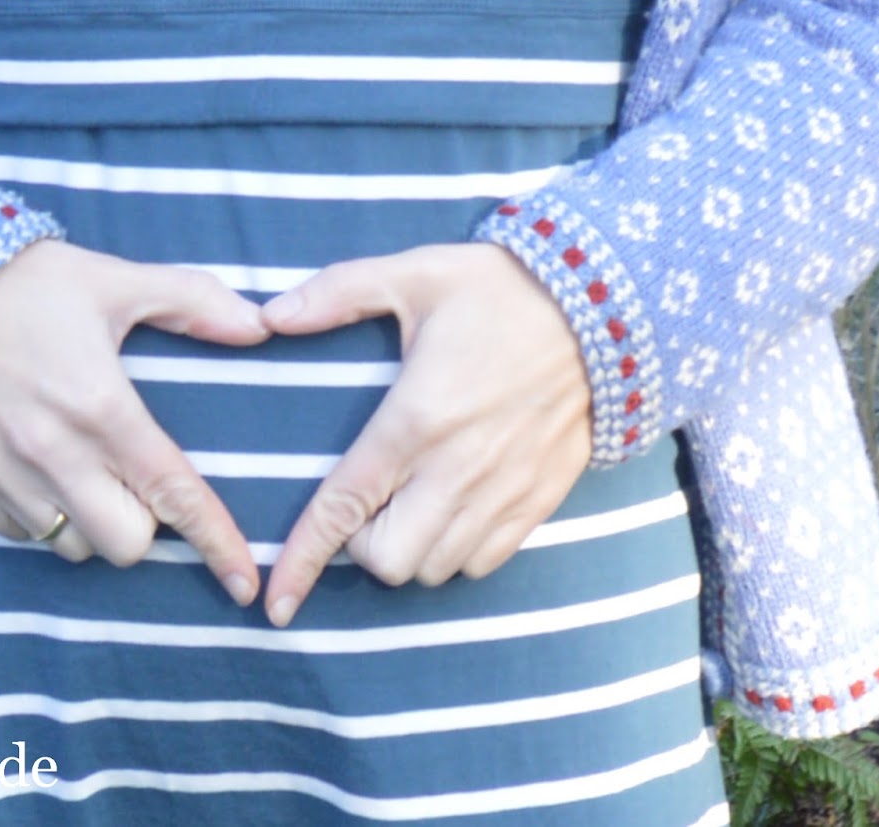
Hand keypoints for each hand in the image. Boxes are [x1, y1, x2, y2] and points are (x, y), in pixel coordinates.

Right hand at [0, 240, 265, 605]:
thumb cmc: (27, 281)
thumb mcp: (117, 280)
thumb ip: (193, 302)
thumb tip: (259, 326)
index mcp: (102, 409)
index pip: (174, 495)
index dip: (215, 543)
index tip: (242, 583)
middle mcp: (50, 453)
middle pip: (124, 545)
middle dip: (143, 526)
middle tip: (133, 482)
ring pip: (66, 545)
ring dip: (87, 521)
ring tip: (79, 470)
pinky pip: (12, 531)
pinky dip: (34, 514)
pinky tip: (32, 468)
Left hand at [259, 243, 592, 625]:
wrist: (608, 307)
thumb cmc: (499, 289)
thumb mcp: (413, 275)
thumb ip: (337, 294)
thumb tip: (270, 316)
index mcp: (413, 419)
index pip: (343, 508)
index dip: (303, 561)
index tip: (277, 603)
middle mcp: (455, 468)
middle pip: (387, 561)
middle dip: (363, 547)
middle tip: (368, 505)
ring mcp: (502, 491)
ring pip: (435, 570)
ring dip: (411, 551)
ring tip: (411, 506)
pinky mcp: (540, 501)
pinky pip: (484, 564)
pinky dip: (458, 553)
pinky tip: (453, 511)